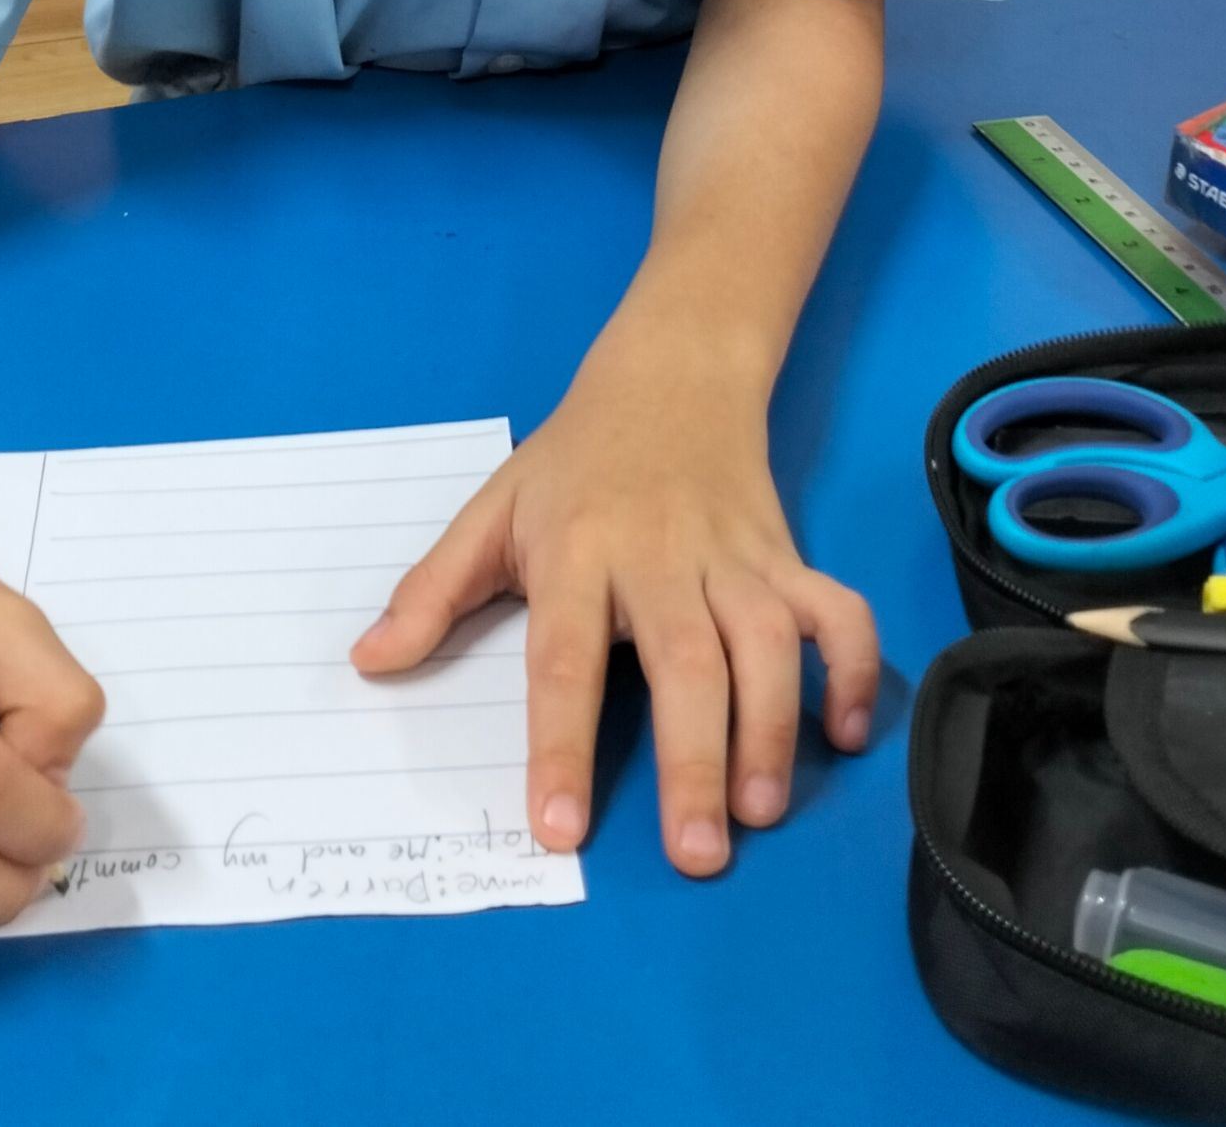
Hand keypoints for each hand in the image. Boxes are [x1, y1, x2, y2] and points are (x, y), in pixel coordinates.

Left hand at [350, 311, 878, 877]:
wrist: (670, 373)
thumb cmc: (574, 460)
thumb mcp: (493, 510)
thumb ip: (433, 590)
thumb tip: (369, 661)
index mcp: (578, 551)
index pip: (564, 658)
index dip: (561, 745)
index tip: (560, 829)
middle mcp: (661, 556)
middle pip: (684, 660)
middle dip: (694, 757)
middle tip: (695, 852)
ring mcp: (734, 555)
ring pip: (769, 640)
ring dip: (774, 725)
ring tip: (759, 808)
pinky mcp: (787, 554)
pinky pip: (838, 610)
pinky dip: (856, 667)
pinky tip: (849, 733)